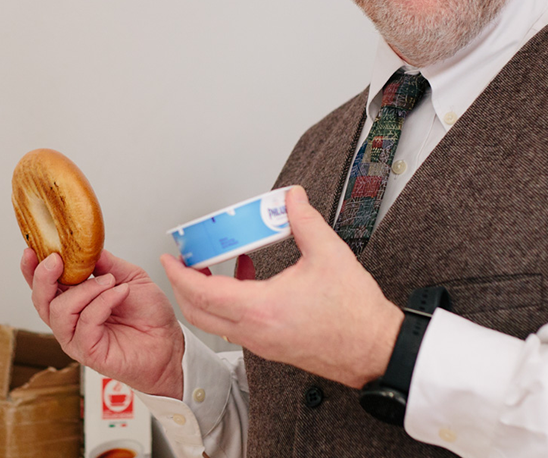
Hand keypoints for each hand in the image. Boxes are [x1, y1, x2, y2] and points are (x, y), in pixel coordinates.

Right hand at [22, 247, 185, 398]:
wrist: (169, 342)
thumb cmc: (148, 314)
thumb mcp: (128, 276)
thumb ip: (106, 263)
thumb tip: (86, 246)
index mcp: (75, 300)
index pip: (44, 285)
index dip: (32, 268)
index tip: (32, 249)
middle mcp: (70, 320)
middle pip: (41, 300)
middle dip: (44, 277)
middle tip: (58, 260)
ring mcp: (77, 338)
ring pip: (59, 311)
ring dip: (85, 289)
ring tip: (110, 281)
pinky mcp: (89, 352)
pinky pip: (85, 323)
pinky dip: (102, 303)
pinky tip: (119, 293)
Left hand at [160, 186, 403, 388]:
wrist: (376, 350)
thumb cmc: (355, 314)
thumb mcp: (330, 255)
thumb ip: (305, 220)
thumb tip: (292, 197)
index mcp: (261, 309)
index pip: (204, 293)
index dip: (181, 274)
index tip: (171, 258)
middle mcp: (255, 331)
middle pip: (198, 313)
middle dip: (183, 286)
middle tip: (182, 263)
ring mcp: (262, 344)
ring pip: (216, 323)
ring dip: (206, 296)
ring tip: (212, 267)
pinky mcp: (272, 348)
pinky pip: (236, 327)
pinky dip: (229, 304)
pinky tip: (249, 279)